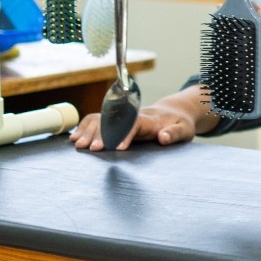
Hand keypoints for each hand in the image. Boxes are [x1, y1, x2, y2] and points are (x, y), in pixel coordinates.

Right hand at [70, 99, 200, 150]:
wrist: (174, 112)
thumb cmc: (180, 124)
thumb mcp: (185, 129)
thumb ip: (174, 133)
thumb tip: (162, 137)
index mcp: (150, 120)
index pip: (135, 124)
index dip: (125, 134)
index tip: (118, 147)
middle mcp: (133, 116)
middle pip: (113, 121)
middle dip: (102, 134)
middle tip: (91, 148)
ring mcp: (124, 117)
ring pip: (102, 119)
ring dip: (89, 131)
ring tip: (78, 144)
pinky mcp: (118, 120)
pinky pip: (98, 119)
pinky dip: (85, 127)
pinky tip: (75, 137)